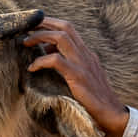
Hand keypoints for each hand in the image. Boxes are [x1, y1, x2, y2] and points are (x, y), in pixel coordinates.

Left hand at [24, 18, 129, 136]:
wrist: (112, 113)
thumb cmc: (94, 99)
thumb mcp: (82, 75)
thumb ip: (68, 62)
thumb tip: (47, 50)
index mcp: (86, 53)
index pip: (68, 29)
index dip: (50, 23)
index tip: (34, 25)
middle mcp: (86, 54)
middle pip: (65, 27)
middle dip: (43, 23)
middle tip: (25, 27)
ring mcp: (83, 63)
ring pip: (61, 37)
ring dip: (40, 37)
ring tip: (26, 43)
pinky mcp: (78, 76)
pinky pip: (56, 60)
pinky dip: (41, 61)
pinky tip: (32, 68)